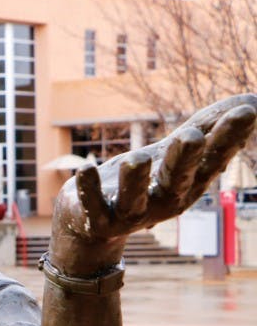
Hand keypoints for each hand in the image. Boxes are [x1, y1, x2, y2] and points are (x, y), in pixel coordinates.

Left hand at [50, 94, 255, 274]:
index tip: (246, 111)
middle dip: (184, 158)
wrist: (93, 225)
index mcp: (188, 183)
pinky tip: (85, 169)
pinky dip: (89, 189)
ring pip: (135, 197)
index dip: (229, 138)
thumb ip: (208, 128)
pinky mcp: (98, 219)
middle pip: (177, 179)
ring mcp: (130, 213)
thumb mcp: (174, 154)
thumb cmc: (142, 181)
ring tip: (136, 158)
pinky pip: (93, 205)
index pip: (212, 158)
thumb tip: (254, 99)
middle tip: (190, 136)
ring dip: (136, 178)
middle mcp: (164, 200)